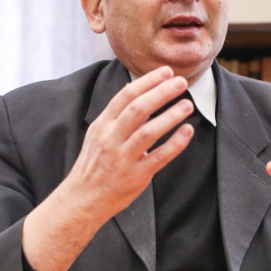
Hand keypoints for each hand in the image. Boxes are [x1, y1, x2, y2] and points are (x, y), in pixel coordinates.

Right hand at [23, 66, 194, 270]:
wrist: (82, 199)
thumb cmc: (94, 165)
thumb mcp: (98, 135)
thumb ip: (118, 117)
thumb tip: (143, 94)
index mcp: (103, 125)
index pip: (125, 96)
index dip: (147, 81)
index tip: (165, 72)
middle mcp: (111, 139)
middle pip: (138, 108)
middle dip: (161, 92)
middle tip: (180, 82)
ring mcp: (123, 158)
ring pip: (149, 131)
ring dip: (171, 115)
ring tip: (187, 104)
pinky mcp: (136, 176)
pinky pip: (159, 157)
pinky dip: (175, 143)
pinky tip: (187, 131)